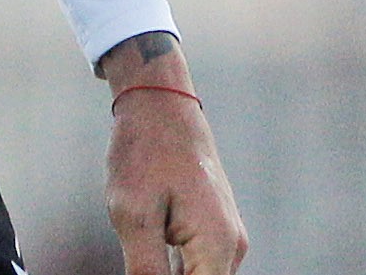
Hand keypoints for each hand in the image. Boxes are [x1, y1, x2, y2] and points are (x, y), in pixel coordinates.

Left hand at [98, 35, 246, 272]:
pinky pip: (197, 264)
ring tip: (144, 244)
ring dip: (170, 273)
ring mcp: (226, 238)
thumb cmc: (145, 155)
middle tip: (140, 258)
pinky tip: (148, 254)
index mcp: (218, 248)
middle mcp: (231, 248)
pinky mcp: (213, 230)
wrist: (160, 108)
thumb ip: (147, 270)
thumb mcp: (134, 217)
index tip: (144, 268)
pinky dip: (174, 269)